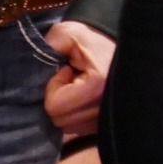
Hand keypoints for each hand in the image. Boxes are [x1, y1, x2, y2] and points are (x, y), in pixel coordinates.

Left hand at [42, 20, 115, 137]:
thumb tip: (37, 64)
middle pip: (59, 120)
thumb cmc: (95, 41)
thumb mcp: (71, 33)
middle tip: (71, 79)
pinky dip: (76, 115)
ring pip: (68, 128)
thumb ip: (51, 44)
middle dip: (58, 99)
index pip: (54, 105)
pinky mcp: (106, 125)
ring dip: (66, 109)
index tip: (67, 70)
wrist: (125, 48)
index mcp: (96, 87)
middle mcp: (104, 109)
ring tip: (78, 88)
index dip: (54, 86)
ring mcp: (106, 120)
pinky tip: (84, 99)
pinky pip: (79, 130)